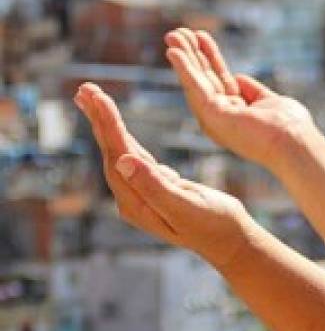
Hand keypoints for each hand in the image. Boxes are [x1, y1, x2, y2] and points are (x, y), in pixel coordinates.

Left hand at [74, 82, 257, 272]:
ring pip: (121, 152)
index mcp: (136, 202)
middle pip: (111, 151)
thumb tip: (123, 160)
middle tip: (85, 89)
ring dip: (107, 125)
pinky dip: (125, 137)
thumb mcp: (185, 206)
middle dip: (99, 119)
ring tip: (94, 100)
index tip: (98, 97)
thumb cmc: (215, 225)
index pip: (116, 155)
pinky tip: (116, 127)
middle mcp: (133, 198)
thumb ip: (154, 186)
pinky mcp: (157, 187)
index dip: (107, 125)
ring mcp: (144, 193)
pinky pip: (136, 157)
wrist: (232, 241)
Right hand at [163, 27, 316, 172]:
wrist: (296, 142)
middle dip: (190, 54)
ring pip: (195, 82)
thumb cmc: (290, 126)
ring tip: (171, 34)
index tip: (200, 36)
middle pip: (203, 79)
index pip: (218, 79)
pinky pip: (195, 87)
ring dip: (183, 57)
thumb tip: (237, 78)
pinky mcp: (212, 117)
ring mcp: (214, 119)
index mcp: (234, 113)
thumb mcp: (269, 101)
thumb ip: (252, 90)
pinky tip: (173, 52)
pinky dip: (184, 69)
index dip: (209, 57)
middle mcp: (220, 118)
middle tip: (176, 31)